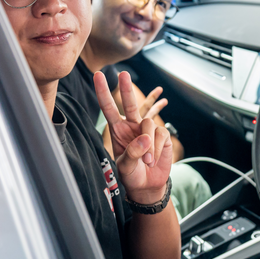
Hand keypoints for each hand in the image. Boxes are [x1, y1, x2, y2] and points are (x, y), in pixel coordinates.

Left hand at [96, 71, 173, 203]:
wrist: (149, 184)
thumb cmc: (132, 175)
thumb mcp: (126, 167)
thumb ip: (133, 152)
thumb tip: (145, 137)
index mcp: (117, 130)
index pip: (108, 108)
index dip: (103, 92)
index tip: (98, 75)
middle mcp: (131, 126)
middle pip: (129, 104)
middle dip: (126, 89)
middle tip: (123, 74)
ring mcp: (147, 129)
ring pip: (148, 124)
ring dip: (148, 144)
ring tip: (147, 161)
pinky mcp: (162, 134)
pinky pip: (160, 134)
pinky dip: (156, 148)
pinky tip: (154, 158)